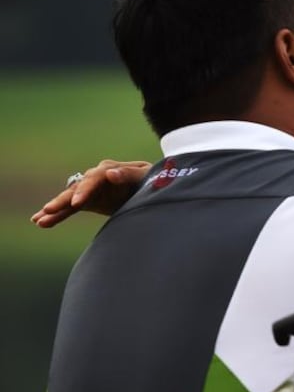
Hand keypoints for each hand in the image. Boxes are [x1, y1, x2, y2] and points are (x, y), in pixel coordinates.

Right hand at [31, 160, 151, 227]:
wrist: (155, 188)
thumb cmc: (152, 179)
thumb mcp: (146, 175)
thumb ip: (128, 174)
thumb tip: (110, 174)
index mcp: (110, 168)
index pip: (94, 179)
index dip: (85, 190)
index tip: (77, 202)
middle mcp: (96, 177)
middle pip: (77, 188)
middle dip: (63, 200)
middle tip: (49, 210)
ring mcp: (91, 190)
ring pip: (70, 199)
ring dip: (55, 209)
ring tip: (39, 220)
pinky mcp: (90, 201)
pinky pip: (71, 209)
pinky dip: (58, 215)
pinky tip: (41, 222)